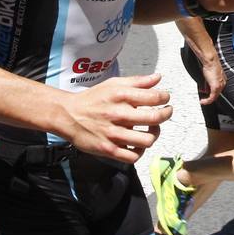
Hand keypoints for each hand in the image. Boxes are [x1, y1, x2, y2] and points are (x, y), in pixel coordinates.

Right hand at [58, 73, 172, 162]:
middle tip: (165, 112)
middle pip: (154, 118)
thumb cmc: (92, 99)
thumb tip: (157, 78)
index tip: (165, 99)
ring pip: (147, 140)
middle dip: (166, 114)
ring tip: (151, 129)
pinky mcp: (108, 149)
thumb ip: (137, 82)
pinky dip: (140, 152)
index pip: (154, 97)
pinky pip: (133, 157)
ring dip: (154, 134)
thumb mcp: (113, 84)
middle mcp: (118, 114)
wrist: (67, 115)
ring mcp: (113, 134)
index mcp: (121, 96)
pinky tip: (138, 144)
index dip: (165, 98)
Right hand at [195, 53, 225, 105]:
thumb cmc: (210, 65)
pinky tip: (203, 101)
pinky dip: (207, 101)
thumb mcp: (209, 76)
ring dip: (208, 100)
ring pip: (214, 97)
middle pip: (216, 94)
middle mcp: (222, 83)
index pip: (218, 90)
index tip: (205, 93)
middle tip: (203, 99)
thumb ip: (208, 83)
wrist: (211, 61)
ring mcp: (220, 86)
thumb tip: (204, 88)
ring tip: (202, 101)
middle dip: (209, 97)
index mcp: (222, 80)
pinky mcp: (215, 87)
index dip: (211, 93)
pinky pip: (212, 97)